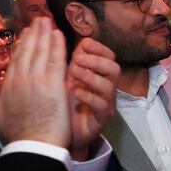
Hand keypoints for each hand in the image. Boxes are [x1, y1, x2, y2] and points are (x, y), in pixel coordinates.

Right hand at [0, 18, 70, 147]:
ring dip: (44, 34)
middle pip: (26, 51)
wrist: (32, 146)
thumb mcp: (5, 115)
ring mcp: (35, 81)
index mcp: (8, 88)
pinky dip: (57, 45)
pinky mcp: (53, 85)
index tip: (25, 35)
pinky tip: (59, 34)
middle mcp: (19, 80)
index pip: (16, 61)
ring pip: (40, 51)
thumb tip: (6, 95)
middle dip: (33, 34)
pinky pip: (56, 59)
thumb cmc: (21, 137)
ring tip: (47, 22)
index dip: (21, 46)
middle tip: (37, 21)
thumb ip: (7, 101)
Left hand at [67, 37, 119, 160]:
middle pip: (114, 68)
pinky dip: (88, 96)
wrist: (60, 134)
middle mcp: (105, 88)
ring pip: (110, 86)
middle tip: (76, 60)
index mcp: (97, 75)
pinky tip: (74, 92)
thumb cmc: (63, 104)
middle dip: (96, 61)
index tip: (83, 44)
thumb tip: (57, 35)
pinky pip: (102, 105)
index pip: (108, 56)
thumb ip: (68, 61)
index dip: (98, 48)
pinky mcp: (102, 119)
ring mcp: (106, 103)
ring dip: (91, 76)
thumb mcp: (65, 79)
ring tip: (73, 74)